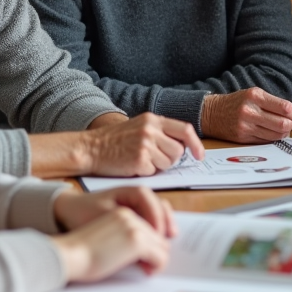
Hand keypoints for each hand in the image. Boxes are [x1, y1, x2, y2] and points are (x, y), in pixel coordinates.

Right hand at [51, 207, 170, 282]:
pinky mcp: (137, 242)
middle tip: (149, 266)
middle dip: (156, 251)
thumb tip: (142, 254)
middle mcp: (130, 216)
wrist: (67, 254)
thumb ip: (123, 238)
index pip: (149, 224)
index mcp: (122, 212)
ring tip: (146, 269)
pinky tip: (146, 272)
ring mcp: (135, 228)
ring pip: (163, 245)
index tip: (149, 256)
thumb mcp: (106, 237)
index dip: (151, 242)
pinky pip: (161, 256)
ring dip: (157, 259)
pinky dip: (157, 266)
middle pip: (159, 235)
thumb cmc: (80, 252)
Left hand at [53, 186, 176, 237]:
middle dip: (166, 227)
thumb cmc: (85, 212)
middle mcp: (141, 196)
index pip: (153, 205)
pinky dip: (155, 233)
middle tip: (167, 243)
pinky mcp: (136, 215)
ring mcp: (140, 205)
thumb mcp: (104, 218)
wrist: (69, 212)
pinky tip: (154, 247)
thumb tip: (144, 238)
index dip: (158, 221)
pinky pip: (152, 222)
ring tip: (165, 246)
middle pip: (162, 209)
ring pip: (160, 216)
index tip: (157, 236)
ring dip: (164, 231)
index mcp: (134, 191)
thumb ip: (125, 226)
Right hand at [84, 113, 204, 176]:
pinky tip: (133, 165)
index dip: (196, 144)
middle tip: (154, 158)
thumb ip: (160, 132)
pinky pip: (155, 171)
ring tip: (141, 160)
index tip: (199, 155)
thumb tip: (185, 146)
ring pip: (169, 163)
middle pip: (178, 151)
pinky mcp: (139, 160)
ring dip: (158, 166)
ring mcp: (145, 144)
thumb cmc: (115, 140)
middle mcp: (150, 130)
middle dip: (170, 159)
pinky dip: (146, 172)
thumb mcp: (139, 126)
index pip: (185, 129)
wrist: (91, 148)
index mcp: (153, 119)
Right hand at [200, 88, 291, 142]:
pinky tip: (271, 133)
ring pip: (276, 135)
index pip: (285, 107)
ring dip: (284, 134)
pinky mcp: (243, 137)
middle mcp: (250, 110)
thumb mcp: (254, 94)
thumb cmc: (237, 102)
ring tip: (283, 129)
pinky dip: (273, 138)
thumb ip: (273, 104)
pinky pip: (266, 141)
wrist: (211, 113)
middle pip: (283, 124)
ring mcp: (246, 125)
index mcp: (255, 95)